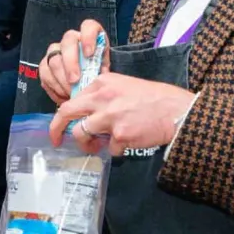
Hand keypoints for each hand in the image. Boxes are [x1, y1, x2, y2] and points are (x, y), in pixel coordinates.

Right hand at [39, 20, 108, 104]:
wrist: (88, 84)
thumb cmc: (98, 75)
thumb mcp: (105, 71)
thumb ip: (101, 72)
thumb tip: (95, 80)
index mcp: (90, 35)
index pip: (88, 27)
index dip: (88, 38)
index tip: (89, 54)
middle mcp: (71, 39)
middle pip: (67, 44)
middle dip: (70, 64)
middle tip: (75, 81)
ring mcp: (56, 51)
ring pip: (52, 60)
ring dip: (61, 80)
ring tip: (70, 93)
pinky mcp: (45, 65)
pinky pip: (44, 75)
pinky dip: (54, 88)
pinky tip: (63, 95)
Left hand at [50, 74, 195, 154]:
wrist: (177, 110)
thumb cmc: (154, 99)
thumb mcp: (124, 86)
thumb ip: (103, 96)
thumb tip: (85, 114)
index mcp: (102, 83)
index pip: (72, 99)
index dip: (64, 114)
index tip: (62, 124)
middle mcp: (102, 97)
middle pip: (67, 113)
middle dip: (57, 129)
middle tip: (56, 140)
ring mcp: (110, 116)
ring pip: (82, 134)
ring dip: (88, 144)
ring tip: (99, 145)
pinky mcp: (120, 134)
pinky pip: (108, 148)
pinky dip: (116, 149)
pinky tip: (128, 142)